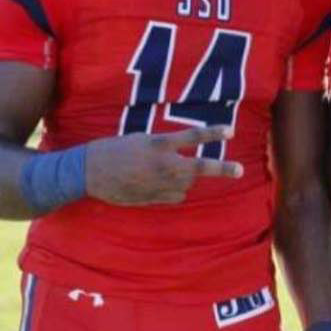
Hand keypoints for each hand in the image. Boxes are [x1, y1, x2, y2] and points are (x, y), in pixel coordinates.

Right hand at [85, 125, 242, 205]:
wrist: (90, 172)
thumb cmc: (114, 150)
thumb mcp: (141, 140)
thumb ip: (165, 147)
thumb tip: (184, 156)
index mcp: (159, 144)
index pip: (192, 136)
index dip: (213, 133)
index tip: (231, 131)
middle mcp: (163, 165)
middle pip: (200, 168)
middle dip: (223, 169)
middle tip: (240, 170)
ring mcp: (159, 184)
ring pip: (187, 183)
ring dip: (186, 177)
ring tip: (166, 170)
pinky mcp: (154, 199)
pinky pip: (176, 196)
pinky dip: (175, 190)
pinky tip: (160, 184)